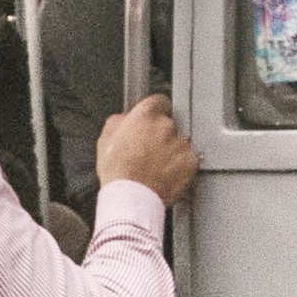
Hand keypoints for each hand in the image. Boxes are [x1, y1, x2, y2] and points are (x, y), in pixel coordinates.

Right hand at [92, 94, 198, 208]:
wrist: (131, 196)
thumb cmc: (118, 172)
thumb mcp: (106, 139)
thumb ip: (119, 121)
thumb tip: (125, 118)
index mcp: (145, 115)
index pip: (158, 101)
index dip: (154, 111)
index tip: (152, 120)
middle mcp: (166, 125)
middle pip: (169, 123)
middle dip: (161, 134)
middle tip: (149, 151)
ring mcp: (180, 143)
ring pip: (179, 141)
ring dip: (171, 150)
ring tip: (156, 166)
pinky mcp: (190, 161)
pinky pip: (189, 159)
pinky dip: (181, 165)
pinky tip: (166, 173)